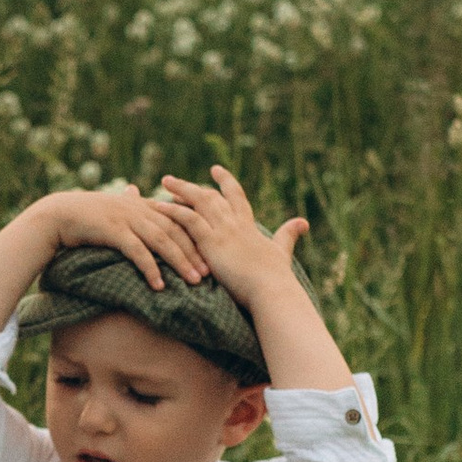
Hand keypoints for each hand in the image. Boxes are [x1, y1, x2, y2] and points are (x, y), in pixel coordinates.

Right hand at [44, 181, 208, 288]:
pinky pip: (137, 251)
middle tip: (208, 272)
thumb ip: (132, 213)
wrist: (57, 215)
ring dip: (180, 262)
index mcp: (142, 204)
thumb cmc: (85, 219)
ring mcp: (127, 218)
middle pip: (175, 230)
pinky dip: (150, 269)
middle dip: (194, 251)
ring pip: (162, 241)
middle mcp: (138, 208)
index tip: (209, 255)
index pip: (177, 219)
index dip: (195, 237)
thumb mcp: (114, 213)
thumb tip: (144, 217)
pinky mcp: (113, 230)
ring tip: (193, 280)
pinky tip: (159, 285)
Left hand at [156, 164, 306, 301]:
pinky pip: (188, 219)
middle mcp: (235, 223)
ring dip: (180, 190)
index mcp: (249, 226)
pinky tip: (158, 206)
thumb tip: (303, 223)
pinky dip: (173, 210)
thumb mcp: (282, 251)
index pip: (236, 197)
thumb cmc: (277, 278)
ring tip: (164, 182)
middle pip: (211, 196)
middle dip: (192, 186)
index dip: (225, 182)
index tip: (215, 170)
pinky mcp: (212, 243)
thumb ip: (288, 235)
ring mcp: (223, 231)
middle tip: (172, 179)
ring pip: (199, 201)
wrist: (272, 291)